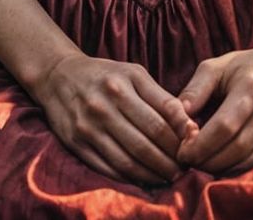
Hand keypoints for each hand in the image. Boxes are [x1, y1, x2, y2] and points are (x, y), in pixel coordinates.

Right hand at [29, 53, 195, 186]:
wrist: (59, 77)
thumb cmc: (106, 75)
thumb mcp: (134, 74)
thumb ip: (161, 98)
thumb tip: (189, 126)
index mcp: (123, 85)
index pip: (160, 120)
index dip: (180, 139)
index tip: (193, 147)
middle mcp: (105, 106)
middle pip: (146, 143)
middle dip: (170, 161)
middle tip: (184, 169)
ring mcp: (88, 127)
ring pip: (128, 160)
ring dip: (152, 173)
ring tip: (169, 177)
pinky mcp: (77, 144)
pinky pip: (108, 167)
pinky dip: (129, 177)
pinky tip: (144, 178)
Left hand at [174, 42, 252, 175]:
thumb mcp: (220, 66)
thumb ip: (195, 89)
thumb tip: (175, 117)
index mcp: (252, 88)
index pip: (222, 128)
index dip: (198, 145)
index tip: (181, 150)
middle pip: (234, 150)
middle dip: (205, 161)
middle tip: (188, 160)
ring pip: (247, 162)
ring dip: (220, 168)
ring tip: (203, 161)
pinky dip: (237, 167)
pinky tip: (224, 159)